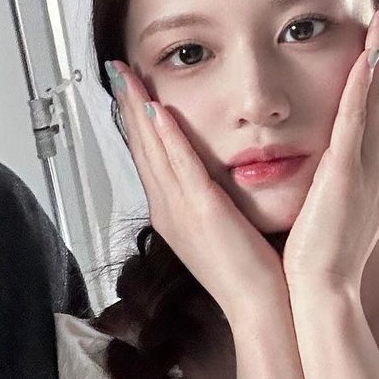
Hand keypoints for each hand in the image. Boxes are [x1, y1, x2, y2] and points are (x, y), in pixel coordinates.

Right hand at [106, 60, 286, 324]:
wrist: (261, 308)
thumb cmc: (251, 274)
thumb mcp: (225, 229)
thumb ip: (214, 200)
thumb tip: (215, 178)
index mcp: (173, 213)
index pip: (149, 156)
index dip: (135, 120)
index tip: (130, 89)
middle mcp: (167, 209)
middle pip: (141, 147)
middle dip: (127, 105)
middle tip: (116, 70)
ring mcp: (179, 211)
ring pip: (152, 150)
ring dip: (137, 110)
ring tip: (127, 77)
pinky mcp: (201, 212)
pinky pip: (179, 167)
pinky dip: (166, 137)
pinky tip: (158, 110)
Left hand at [282, 0, 378, 292]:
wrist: (319, 291)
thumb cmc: (318, 252)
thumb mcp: (331, 203)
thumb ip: (332, 174)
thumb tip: (323, 154)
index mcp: (375, 170)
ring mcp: (367, 169)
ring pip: (378, 100)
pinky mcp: (346, 176)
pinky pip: (356, 121)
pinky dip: (364, 87)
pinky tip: (366, 56)